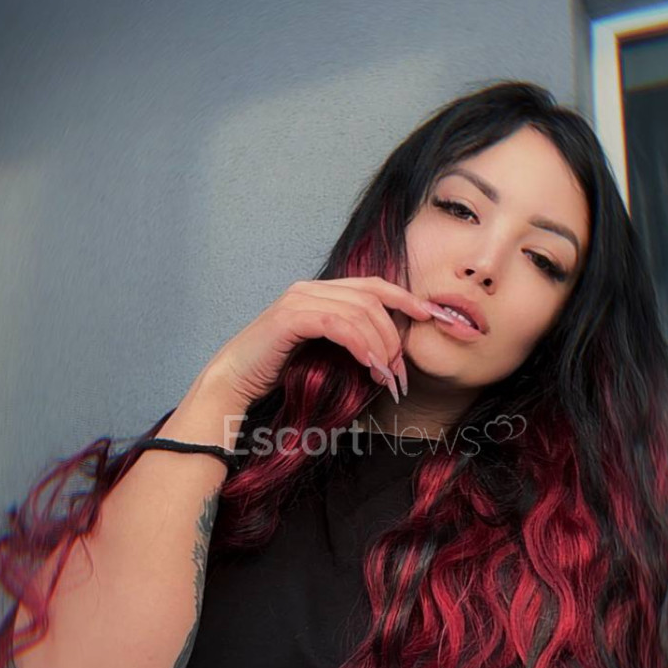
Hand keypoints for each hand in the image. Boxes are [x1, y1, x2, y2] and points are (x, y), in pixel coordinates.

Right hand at [200, 276, 447, 406]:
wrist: (234, 381)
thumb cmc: (279, 372)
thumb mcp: (324, 353)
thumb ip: (351, 342)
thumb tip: (391, 354)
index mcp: (321, 292)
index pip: (374, 286)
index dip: (406, 299)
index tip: (432, 318)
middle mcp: (310, 289)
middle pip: (373, 299)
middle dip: (394, 336)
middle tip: (399, 372)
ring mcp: (299, 300)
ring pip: (360, 312)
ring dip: (380, 346)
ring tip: (385, 376)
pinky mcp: (290, 317)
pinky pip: (339, 324)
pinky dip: (360, 345)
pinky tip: (369, 366)